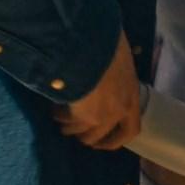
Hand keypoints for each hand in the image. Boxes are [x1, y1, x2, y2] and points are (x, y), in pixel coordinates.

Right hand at [53, 33, 141, 150]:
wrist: (93, 45)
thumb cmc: (109, 43)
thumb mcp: (120, 55)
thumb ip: (116, 69)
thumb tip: (108, 65)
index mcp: (132, 97)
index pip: (130, 130)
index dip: (116, 140)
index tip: (103, 142)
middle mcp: (118, 112)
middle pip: (100, 137)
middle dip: (87, 137)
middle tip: (75, 132)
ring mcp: (100, 116)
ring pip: (80, 132)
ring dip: (69, 127)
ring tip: (59, 117)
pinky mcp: (81, 116)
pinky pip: (66, 121)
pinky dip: (58, 116)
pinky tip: (52, 108)